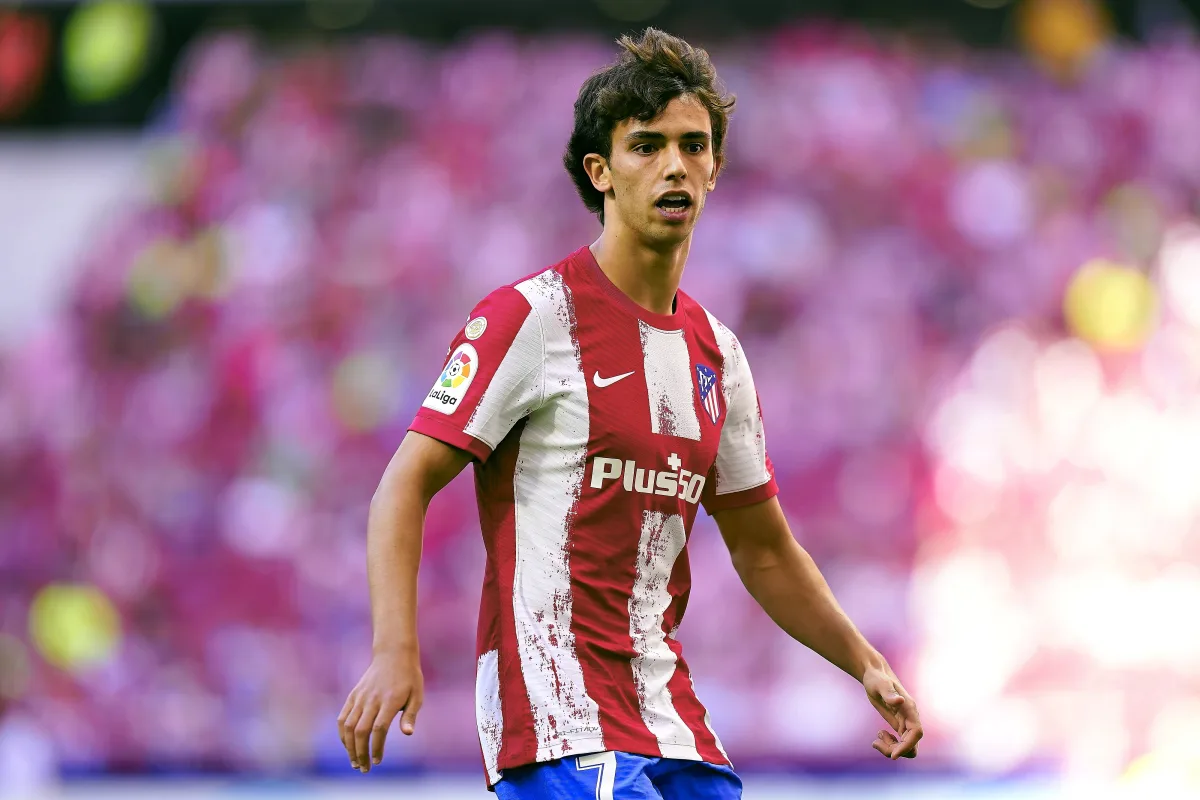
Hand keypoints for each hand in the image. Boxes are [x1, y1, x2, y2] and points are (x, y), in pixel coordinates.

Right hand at [337, 647, 423, 772]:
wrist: (393, 654)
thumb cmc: (409, 677)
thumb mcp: (417, 695)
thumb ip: (411, 715)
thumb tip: (408, 734)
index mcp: (390, 700)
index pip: (379, 729)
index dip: (377, 747)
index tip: (378, 761)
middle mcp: (372, 699)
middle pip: (361, 731)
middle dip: (360, 753)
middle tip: (364, 768)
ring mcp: (360, 697)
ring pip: (349, 726)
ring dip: (349, 747)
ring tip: (354, 762)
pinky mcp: (353, 695)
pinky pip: (343, 717)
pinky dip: (342, 733)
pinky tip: (347, 745)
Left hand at [863, 663, 921, 759]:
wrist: (875, 675)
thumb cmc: (876, 677)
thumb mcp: (880, 684)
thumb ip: (889, 693)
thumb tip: (900, 701)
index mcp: (909, 709)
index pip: (916, 732)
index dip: (907, 745)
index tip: (893, 755)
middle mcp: (911, 717)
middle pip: (911, 744)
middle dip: (895, 749)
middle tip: (875, 742)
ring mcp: (906, 722)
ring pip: (906, 746)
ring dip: (892, 749)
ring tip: (875, 741)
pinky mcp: (899, 725)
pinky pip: (900, 743)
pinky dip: (890, 745)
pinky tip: (879, 735)